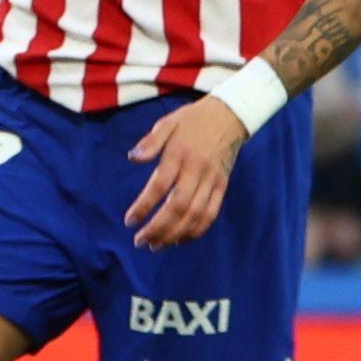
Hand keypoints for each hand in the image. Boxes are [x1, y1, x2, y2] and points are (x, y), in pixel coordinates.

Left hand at [123, 96, 250, 248]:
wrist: (230, 116)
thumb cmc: (193, 120)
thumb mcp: (168, 122)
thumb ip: (150, 141)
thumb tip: (133, 158)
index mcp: (180, 155)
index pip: (160, 186)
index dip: (144, 206)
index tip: (130, 221)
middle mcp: (197, 170)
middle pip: (178, 206)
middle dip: (158, 228)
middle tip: (140, 241)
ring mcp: (212, 180)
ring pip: (195, 214)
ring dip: (176, 233)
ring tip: (157, 245)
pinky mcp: (222, 186)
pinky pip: (212, 213)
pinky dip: (197, 230)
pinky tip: (181, 239)